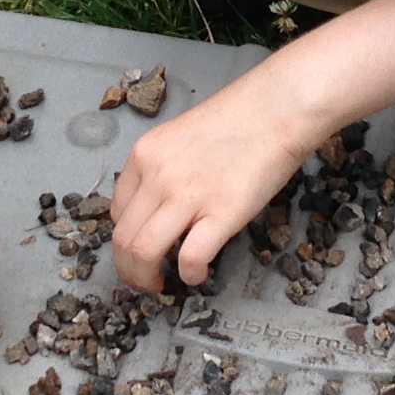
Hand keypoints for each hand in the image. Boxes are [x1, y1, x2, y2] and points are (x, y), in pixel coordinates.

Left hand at [110, 78, 311, 290]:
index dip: (125, 239)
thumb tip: (158, 205)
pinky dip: (189, 276)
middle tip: (142, 282)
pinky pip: (190, 258)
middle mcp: (157, 176)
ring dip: (146, 280)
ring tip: (161, 286)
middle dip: (128, 269)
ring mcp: (187, 195)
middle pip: (123, 238)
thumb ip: (163, 168)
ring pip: (143, 253)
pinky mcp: (221, 213)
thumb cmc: (237, 119)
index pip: (118, 212)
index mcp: (144, 155)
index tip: (138, 250)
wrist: (276, 108)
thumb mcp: (180, 136)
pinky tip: (198, 275)